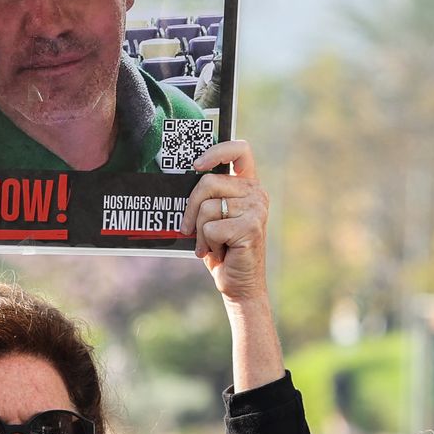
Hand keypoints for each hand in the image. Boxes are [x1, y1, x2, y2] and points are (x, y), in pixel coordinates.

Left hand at [182, 140, 269, 303]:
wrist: (240, 284)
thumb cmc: (222, 249)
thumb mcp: (213, 218)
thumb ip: (206, 198)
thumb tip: (176, 183)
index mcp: (248, 185)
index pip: (240, 150)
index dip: (217, 150)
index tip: (197, 165)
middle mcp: (256, 194)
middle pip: (208, 183)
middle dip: (190, 208)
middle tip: (188, 229)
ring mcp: (256, 210)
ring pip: (206, 209)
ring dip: (200, 232)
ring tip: (211, 245)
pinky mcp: (250, 228)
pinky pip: (210, 228)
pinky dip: (207, 244)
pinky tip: (220, 253)